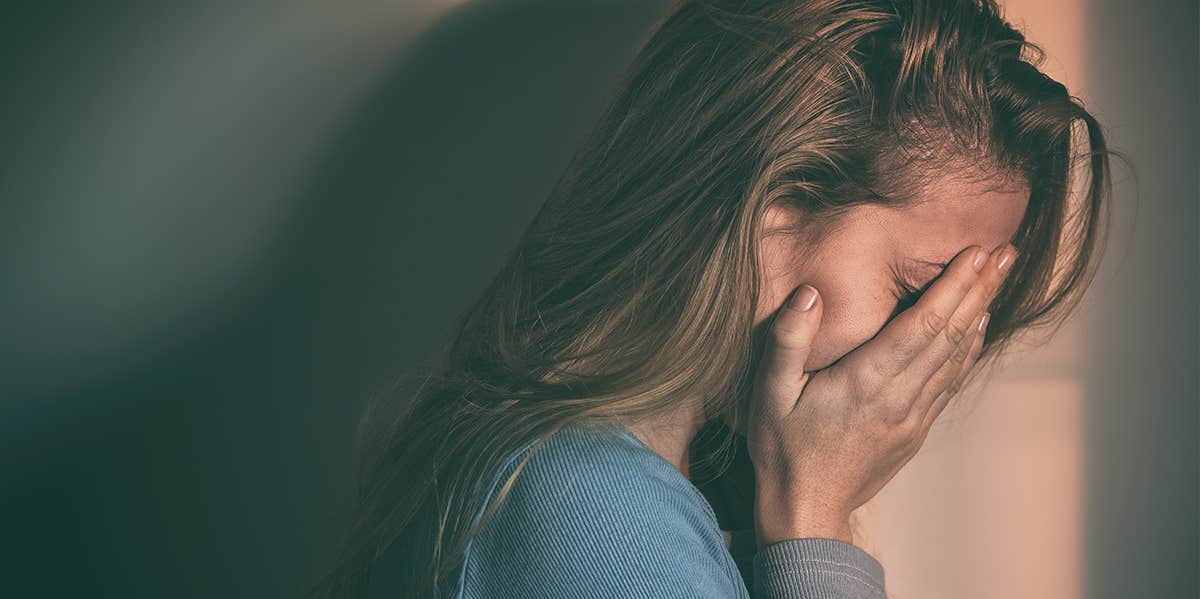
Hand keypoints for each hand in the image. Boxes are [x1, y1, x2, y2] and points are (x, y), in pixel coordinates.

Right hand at [746, 242, 1017, 545]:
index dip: (954, 287)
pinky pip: (951, 381)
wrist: (806, 510)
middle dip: (980, 289)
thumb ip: (787, 340)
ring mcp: (913, 416)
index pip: (922, 325)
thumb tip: (808, 293)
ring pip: (957, 356)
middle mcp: (899, 397)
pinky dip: (969, 348)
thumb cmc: (782, 448)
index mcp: (866, 381)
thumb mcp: (769, 393)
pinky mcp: (915, 430)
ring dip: (981, 312)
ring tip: (1001, 277)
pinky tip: (978, 327)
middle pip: (950, 334)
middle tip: (1006, 251)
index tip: (977, 253)